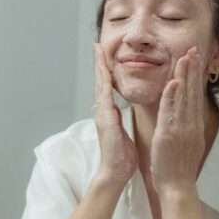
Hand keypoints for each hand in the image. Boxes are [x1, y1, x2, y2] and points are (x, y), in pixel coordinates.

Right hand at [93, 43, 137, 186]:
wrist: (115, 173)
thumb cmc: (121, 157)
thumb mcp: (122, 132)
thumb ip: (118, 120)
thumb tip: (117, 111)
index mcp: (108, 113)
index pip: (107, 87)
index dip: (106, 70)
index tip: (104, 55)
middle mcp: (103, 111)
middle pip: (100, 81)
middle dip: (99, 63)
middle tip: (96, 45)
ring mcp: (102, 115)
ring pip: (100, 85)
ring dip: (99, 68)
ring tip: (98, 52)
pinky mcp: (105, 120)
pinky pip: (106, 97)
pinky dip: (105, 83)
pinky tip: (105, 72)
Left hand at [150, 47, 205, 196]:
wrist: (177, 186)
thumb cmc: (177, 166)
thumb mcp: (185, 141)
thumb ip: (186, 125)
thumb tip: (186, 113)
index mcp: (193, 124)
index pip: (196, 94)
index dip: (196, 75)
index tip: (196, 58)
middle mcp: (191, 123)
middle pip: (194, 91)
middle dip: (193, 69)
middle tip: (194, 49)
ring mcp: (182, 128)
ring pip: (184, 97)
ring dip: (185, 76)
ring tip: (185, 57)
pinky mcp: (171, 134)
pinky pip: (172, 112)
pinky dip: (173, 96)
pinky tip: (174, 82)